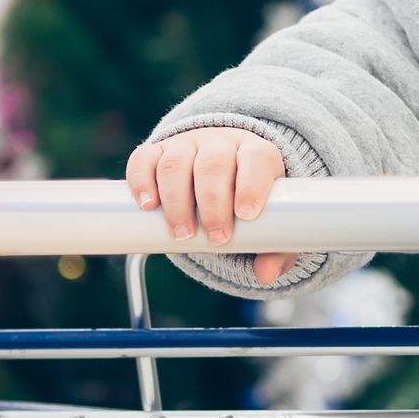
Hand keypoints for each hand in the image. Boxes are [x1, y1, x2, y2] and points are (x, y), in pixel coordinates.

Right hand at [127, 129, 292, 285]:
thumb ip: (276, 247)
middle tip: (215, 239)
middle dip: (212, 203)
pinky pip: (144, 159)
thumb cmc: (249, 199)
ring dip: (177, 200)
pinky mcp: (158, 151)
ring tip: (182, 234)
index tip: (245, 215)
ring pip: (177, 162)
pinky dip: (142, 181)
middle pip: (213, 164)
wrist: (223, 169)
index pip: (256, 158)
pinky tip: (147, 205)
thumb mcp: (271, 219)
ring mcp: (186, 144)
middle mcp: (220, 143)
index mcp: (256, 153)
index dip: (250, 185)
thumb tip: (267, 274)